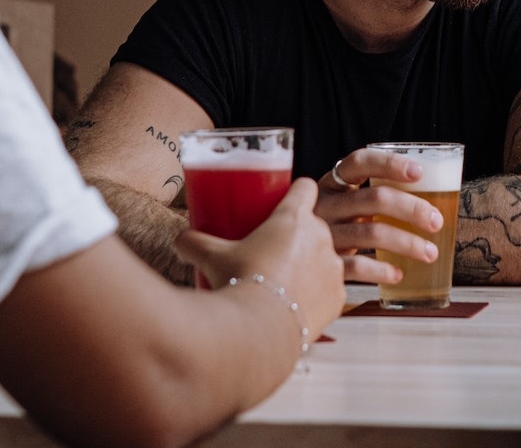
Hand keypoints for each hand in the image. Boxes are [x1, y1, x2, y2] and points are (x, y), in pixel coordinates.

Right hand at [174, 178, 344, 337]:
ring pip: (325, 258)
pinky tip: (297, 304)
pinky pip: (330, 289)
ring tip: (285, 281)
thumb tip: (181, 241)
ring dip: (310, 265)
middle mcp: (322, 237)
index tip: (285, 203)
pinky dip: (317, 295)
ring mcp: (334, 267)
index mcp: (295, 218)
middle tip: (274, 250)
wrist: (258, 332)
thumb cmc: (238, 285)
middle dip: (299, 235)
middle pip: (315, 225)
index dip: (297, 193)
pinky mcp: (339, 297)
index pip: (306, 188)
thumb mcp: (211, 257)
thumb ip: (194, 242)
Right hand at [316, 148, 444, 283]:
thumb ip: (365, 199)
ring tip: (430, 252)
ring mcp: (321, 235)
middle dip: (411, 209)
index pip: (358, 162)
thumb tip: (424, 198)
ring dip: (407, 243)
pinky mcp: (320, 264)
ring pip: (371, 233)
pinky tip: (398, 273)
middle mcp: (324, 205)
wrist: (275, 264)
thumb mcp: (335, 206)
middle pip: (374, 199)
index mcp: (329, 184)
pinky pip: (357, 266)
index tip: (419, 172)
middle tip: (436, 220)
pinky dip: (382, 270)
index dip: (389, 164)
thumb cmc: (321, 229)